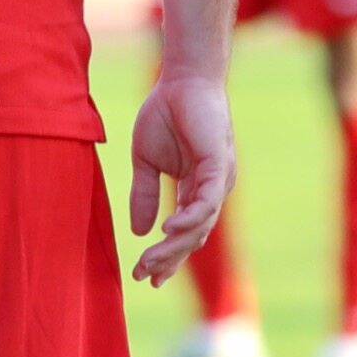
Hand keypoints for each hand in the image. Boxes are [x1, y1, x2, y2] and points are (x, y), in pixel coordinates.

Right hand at [129, 70, 236, 285]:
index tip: (144, 277)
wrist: (180, 80)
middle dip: (167, 259)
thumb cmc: (166, 114)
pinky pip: (206, 201)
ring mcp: (218, 180)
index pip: (184, 233)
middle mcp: (211, 190)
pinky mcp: (218, 165)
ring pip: (201, 226)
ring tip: (150, 260)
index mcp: (195, 190)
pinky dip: (190, 218)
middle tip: (143, 275)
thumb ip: (144, 195)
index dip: (166, 256)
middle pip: (193, 237)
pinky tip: (168, 229)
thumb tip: (138, 231)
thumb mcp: (146, 161)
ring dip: (175, 246)